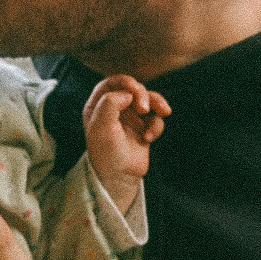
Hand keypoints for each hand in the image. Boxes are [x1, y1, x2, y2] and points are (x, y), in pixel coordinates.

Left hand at [83, 75, 168, 213]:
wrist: (118, 178)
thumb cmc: (105, 153)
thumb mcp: (101, 126)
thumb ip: (110, 103)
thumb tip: (127, 94)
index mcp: (97, 106)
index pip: (111, 83)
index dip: (125, 81)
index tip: (134, 88)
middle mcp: (114, 110)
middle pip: (132, 89)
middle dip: (142, 94)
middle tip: (144, 108)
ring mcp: (130, 118)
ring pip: (148, 100)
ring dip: (157, 102)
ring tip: (163, 112)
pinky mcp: (143, 128)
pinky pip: (156, 118)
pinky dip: (156, 126)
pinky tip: (149, 138)